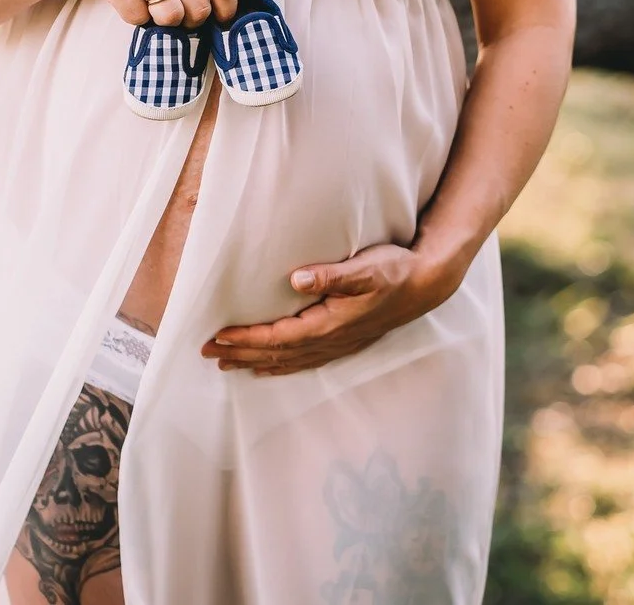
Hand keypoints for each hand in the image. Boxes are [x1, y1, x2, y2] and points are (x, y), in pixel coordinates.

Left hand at [199, 242, 464, 376]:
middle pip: (277, 353)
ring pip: (288, 360)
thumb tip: (297, 279)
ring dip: (256, 362)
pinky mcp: (345, 341)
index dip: (246, 338)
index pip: (278, 336)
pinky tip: (268, 366)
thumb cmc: (395, 270)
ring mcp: (339, 344)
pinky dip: (281, 365)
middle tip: (206, 352)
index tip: (217, 336)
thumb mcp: (366, 268)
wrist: (427, 284)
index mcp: (331, 324)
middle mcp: (332, 340)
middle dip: (241, 353)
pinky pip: (304, 361)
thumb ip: (332, 275)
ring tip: (227, 365)